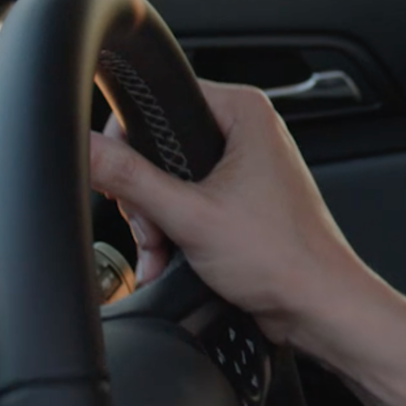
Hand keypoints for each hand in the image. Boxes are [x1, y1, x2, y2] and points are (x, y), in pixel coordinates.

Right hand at [87, 79, 379, 346]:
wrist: (317, 305)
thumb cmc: (283, 257)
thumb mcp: (190, 215)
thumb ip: (130, 179)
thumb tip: (88, 149)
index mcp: (243, 112)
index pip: (161, 99)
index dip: (130, 141)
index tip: (123, 180)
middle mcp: (245, 133)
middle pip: (158, 147)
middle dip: (143, 197)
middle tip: (154, 227)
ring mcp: (241, 169)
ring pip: (167, 182)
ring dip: (154, 222)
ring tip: (164, 250)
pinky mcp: (236, 202)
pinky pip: (185, 205)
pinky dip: (170, 233)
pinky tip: (167, 260)